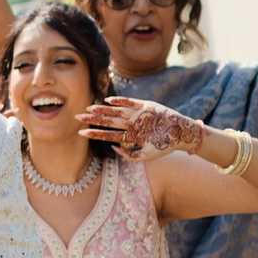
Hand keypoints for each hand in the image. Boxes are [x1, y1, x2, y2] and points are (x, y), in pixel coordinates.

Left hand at [80, 94, 206, 159]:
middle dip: (92, 120)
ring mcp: (136, 114)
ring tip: (88, 109)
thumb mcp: (145, 156)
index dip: (94, 133)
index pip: (107, 134)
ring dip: (102, 110)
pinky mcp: (145, 105)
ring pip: (115, 111)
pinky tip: (107, 101)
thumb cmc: (164, 147)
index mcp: (129, 136)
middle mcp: (130, 124)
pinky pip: (129, 102)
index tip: (80, 132)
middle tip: (77, 117)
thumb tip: (113, 147)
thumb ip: (129, 155)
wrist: (180, 134)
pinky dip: (119, 101)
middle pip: (107, 121)